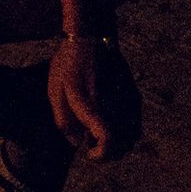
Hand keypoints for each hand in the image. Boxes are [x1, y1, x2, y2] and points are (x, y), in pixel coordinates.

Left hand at [47, 36, 139, 159]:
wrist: (91, 37)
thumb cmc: (68, 65)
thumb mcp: (54, 91)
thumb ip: (63, 121)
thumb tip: (77, 144)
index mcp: (91, 102)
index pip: (108, 138)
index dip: (101, 154)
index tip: (88, 153)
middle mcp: (114, 102)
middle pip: (123, 144)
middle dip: (108, 153)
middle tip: (91, 145)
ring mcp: (128, 99)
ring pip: (132, 136)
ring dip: (118, 143)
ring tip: (98, 133)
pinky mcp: (134, 95)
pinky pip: (136, 123)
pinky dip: (125, 131)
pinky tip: (109, 123)